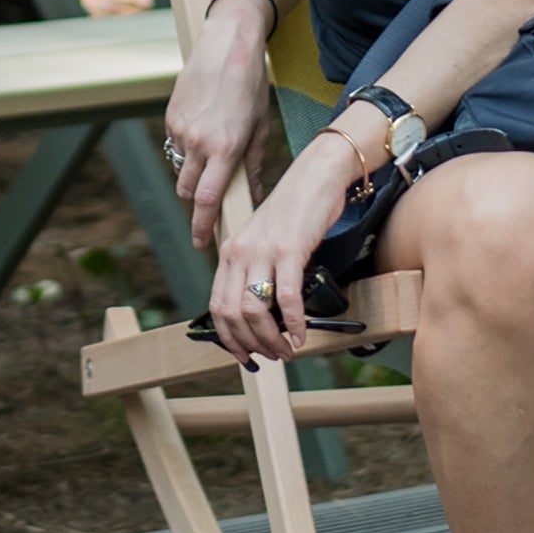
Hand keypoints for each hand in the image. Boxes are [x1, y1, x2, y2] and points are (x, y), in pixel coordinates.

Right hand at [165, 0, 274, 248]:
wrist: (226, 46)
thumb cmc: (250, 86)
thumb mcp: (261, 127)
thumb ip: (254, 165)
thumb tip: (255, 196)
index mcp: (226, 148)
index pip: (208, 199)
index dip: (203, 225)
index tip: (201, 243)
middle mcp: (199, 142)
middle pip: (188, 191)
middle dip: (197, 199)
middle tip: (211, 195)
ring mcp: (181, 130)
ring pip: (180, 169)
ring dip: (192, 173)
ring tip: (211, 155)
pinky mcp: (170, 118)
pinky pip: (175, 145)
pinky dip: (187, 148)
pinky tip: (204, 129)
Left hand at [208, 130, 363, 361]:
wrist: (316, 176)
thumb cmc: (295, 211)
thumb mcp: (264, 240)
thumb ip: (257, 270)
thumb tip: (263, 311)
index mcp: (230, 252)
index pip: (217, 306)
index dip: (229, 338)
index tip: (245, 354)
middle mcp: (240, 252)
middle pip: (232, 313)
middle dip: (251, 343)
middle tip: (271, 356)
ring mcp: (263, 251)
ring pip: (254, 309)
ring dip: (270, 338)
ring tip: (286, 351)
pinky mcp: (289, 249)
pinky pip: (287, 296)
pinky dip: (294, 322)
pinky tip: (301, 335)